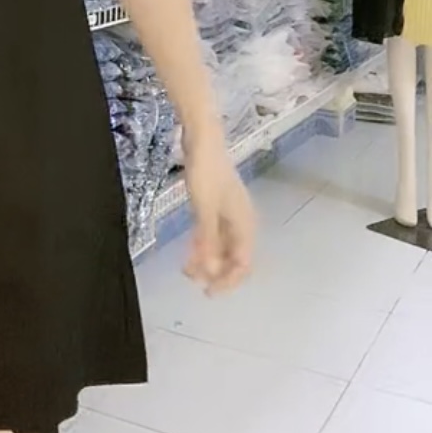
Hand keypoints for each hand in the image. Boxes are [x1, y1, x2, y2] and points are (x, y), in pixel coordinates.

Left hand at [184, 142, 254, 294]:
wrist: (203, 140)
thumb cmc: (206, 174)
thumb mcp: (204, 210)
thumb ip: (208, 242)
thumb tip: (211, 272)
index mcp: (245, 224)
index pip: (243, 264)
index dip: (227, 281)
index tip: (208, 291)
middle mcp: (242, 222)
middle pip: (235, 258)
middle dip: (217, 272)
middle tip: (194, 281)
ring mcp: (230, 213)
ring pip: (223, 246)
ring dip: (209, 260)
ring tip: (187, 269)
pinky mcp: (218, 204)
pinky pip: (215, 233)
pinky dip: (205, 244)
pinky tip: (190, 250)